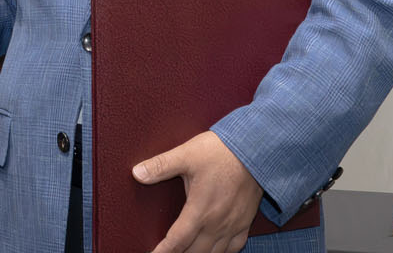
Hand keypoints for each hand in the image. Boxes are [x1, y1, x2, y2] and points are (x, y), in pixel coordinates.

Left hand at [133, 130, 263, 252]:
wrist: (256, 149)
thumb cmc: (220, 152)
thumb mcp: (186, 155)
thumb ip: (160, 166)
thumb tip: (136, 173)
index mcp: (200, 210)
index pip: (177, 241)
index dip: (163, 252)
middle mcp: (217, 223)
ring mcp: (233, 225)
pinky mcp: (245, 222)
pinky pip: (234, 248)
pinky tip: (214, 251)